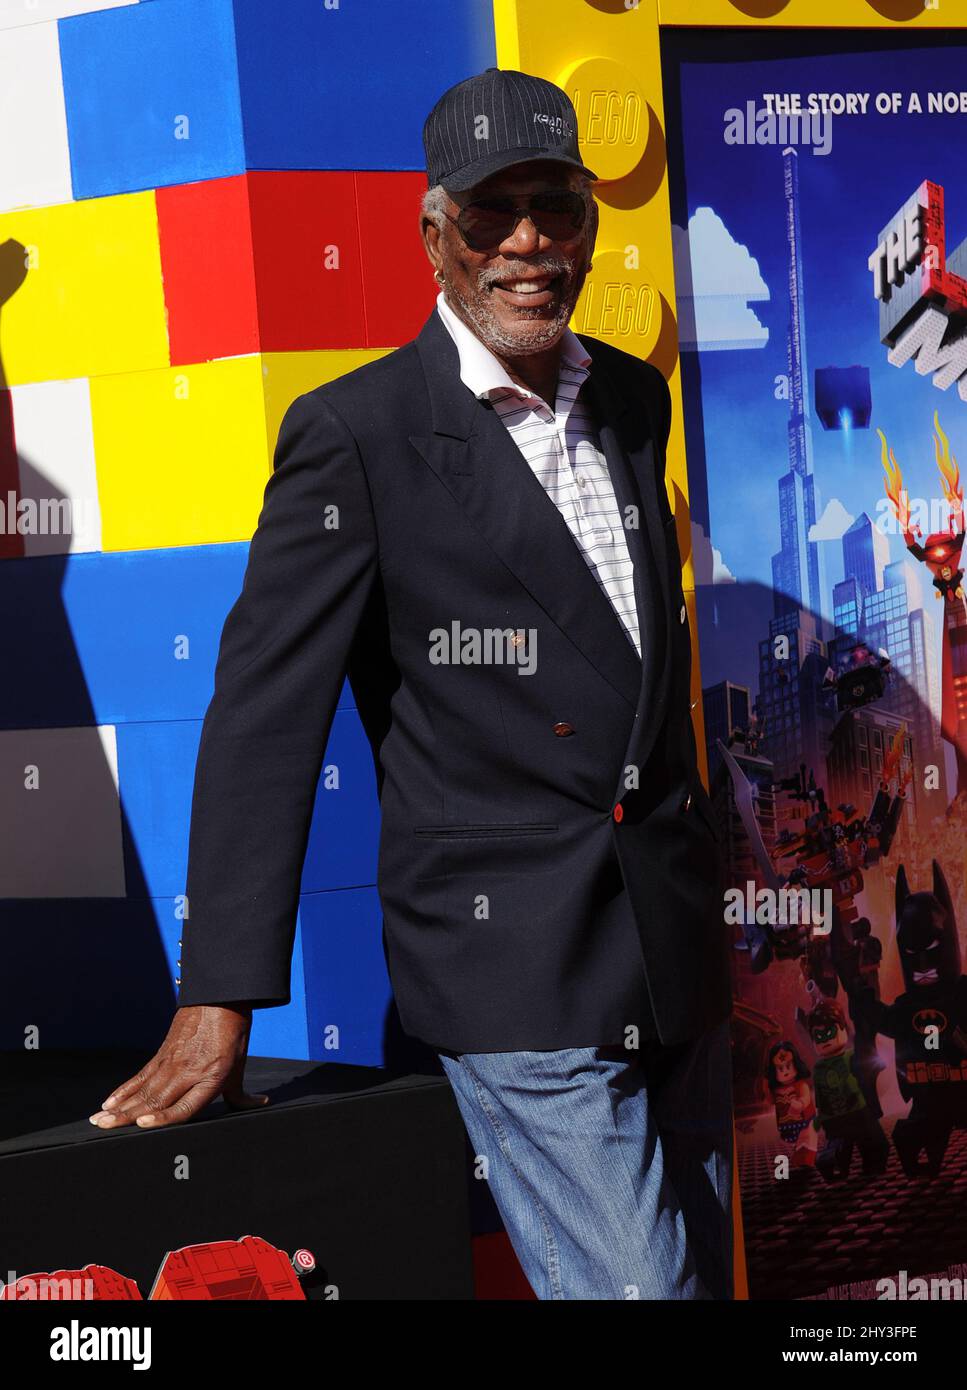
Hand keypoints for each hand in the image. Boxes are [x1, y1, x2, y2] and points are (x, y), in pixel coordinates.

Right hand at [88, 1004, 268, 1130]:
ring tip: (100, 1119)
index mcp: (210, 1078)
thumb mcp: (240, 1066)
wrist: (220, 998)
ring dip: (119, 1106)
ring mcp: (171, 1062)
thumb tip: (260, 1103)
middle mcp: (187, 1072)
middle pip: (155, 1099)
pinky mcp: (162, 1053)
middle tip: (104, 1128)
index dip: (163, 1117)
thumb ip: (241, 1093)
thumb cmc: (233, 1033)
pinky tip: (109, 1102)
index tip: (142, 1123)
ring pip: (143, 1089)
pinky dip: (123, 1089)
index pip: (184, 1105)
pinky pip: (140, 1075)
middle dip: (127, 1116)